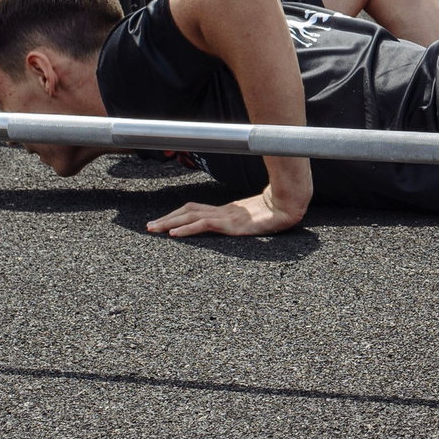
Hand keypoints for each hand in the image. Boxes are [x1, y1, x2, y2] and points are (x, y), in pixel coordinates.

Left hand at [145, 190, 304, 237]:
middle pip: (187, 210)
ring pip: (190, 216)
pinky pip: (203, 225)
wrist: (289, 205)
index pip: (195, 210)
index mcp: (226, 211)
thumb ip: (246, 222)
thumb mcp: (255, 221)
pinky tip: (174, 233)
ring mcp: (225, 217)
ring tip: (154, 229)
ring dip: (169, 222)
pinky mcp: (230, 223)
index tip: (163, 221)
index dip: (177, 214)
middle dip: (166, 218)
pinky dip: (186, 228)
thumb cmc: (276, 214)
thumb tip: (242, 225)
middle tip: (149, 227)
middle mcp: (222, 212)